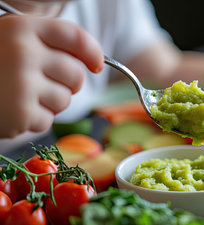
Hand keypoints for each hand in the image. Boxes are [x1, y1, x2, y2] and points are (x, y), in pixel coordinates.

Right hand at [0, 15, 103, 137]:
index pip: (75, 37)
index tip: (96, 64)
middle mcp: (23, 53)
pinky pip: (47, 121)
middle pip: (76, 75)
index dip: (93, 52)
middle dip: (68, 83)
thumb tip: (90, 61)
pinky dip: (33, 120)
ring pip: (65, 100)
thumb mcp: (10, 40)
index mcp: (22, 28)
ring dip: (49, 102)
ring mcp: (21, 85)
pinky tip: (12, 110)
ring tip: (20, 95)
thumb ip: (44, 43)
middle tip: (44, 83)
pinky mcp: (19, 114)